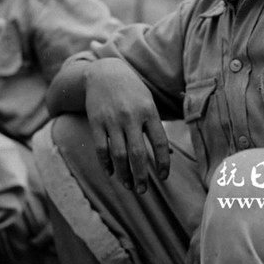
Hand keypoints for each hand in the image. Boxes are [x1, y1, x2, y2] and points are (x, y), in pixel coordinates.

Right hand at [84, 58, 169, 193]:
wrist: (104, 72)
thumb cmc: (132, 91)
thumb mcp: (148, 103)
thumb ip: (156, 127)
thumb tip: (167, 154)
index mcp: (149, 111)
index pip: (159, 143)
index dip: (162, 163)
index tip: (163, 177)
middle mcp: (131, 116)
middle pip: (137, 153)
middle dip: (141, 176)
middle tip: (143, 191)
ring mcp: (112, 119)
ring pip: (118, 154)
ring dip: (123, 174)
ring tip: (128, 185)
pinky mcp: (96, 121)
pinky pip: (101, 148)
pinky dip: (106, 164)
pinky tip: (111, 173)